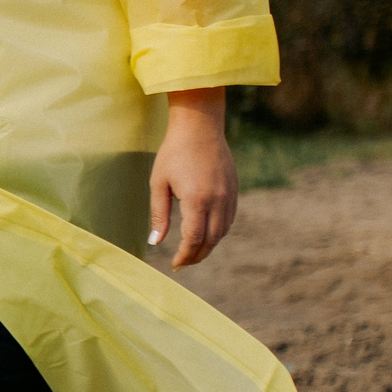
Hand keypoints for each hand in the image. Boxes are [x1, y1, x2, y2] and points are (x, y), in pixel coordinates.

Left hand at [150, 88, 235, 267]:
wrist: (200, 127)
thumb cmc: (173, 153)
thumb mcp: (159, 183)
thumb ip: (159, 214)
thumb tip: (156, 242)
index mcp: (196, 200)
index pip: (194, 239)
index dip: (185, 256)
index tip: (175, 264)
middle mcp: (217, 200)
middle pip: (211, 241)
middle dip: (197, 256)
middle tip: (183, 263)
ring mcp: (229, 196)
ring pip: (223, 232)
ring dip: (209, 246)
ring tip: (193, 252)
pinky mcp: (234, 190)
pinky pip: (229, 220)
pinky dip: (219, 232)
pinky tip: (206, 234)